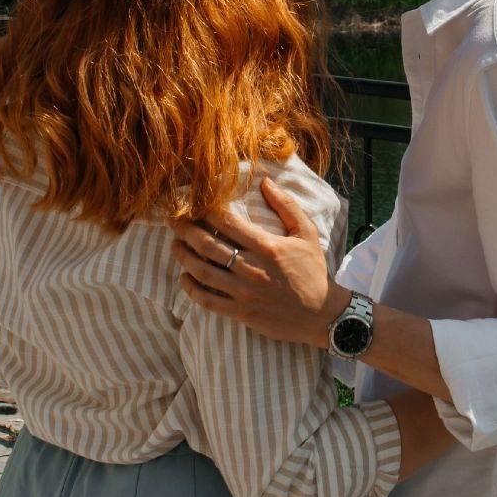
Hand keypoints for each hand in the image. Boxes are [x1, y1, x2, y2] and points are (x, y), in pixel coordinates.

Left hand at [170, 178, 347, 348]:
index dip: (205, 210)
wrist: (322, 314)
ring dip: (183, 256)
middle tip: (173, 220)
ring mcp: (244, 292)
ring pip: (202, 271)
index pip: (227, 222)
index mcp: (266, 246)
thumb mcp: (307, 233)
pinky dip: (191, 288)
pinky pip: (207, 300)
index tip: (193, 202)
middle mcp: (251, 268)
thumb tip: (265, 182)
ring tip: (175, 245)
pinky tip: (184, 277)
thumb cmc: (313, 271)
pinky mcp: (241, 312)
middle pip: (207, 245)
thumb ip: (286, 206)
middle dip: (185, 229)